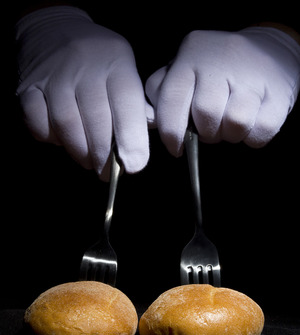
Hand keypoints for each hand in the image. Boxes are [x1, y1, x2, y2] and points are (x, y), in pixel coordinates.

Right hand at [15, 6, 152, 179]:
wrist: (52, 28)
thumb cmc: (97, 59)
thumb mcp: (124, 69)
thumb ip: (134, 105)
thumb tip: (139, 145)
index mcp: (116, 62)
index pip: (127, 104)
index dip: (132, 139)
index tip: (134, 166)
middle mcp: (85, 66)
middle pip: (96, 120)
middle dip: (104, 154)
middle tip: (107, 172)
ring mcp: (53, 75)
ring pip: (66, 123)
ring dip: (79, 150)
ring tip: (87, 161)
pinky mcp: (28, 85)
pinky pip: (36, 120)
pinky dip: (49, 136)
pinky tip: (60, 139)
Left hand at [146, 27, 299, 155]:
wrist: (271, 49)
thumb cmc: (216, 68)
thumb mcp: (184, 69)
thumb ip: (163, 92)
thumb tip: (149, 120)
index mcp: (191, 54)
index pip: (171, 101)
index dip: (171, 133)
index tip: (175, 148)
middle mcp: (221, 59)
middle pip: (205, 116)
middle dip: (205, 132)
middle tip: (210, 128)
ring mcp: (253, 74)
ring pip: (234, 124)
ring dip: (230, 134)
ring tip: (230, 122)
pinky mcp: (278, 93)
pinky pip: (260, 131)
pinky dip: (253, 137)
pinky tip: (252, 122)